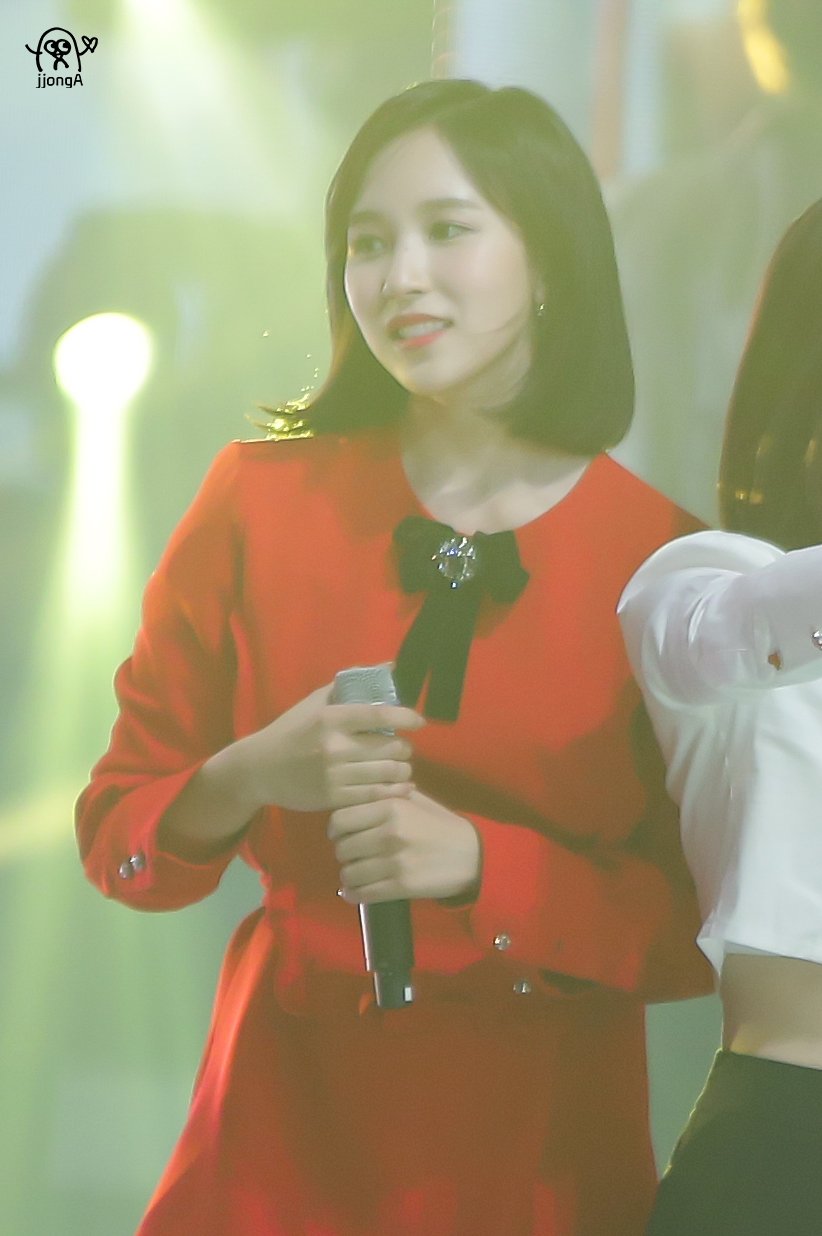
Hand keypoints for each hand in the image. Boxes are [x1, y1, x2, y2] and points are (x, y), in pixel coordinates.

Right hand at [236, 684, 424, 812]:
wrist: (259, 769)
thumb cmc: (291, 730)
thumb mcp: (314, 702)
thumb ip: (350, 685)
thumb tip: (390, 666)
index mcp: (330, 718)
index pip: (379, 714)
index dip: (406, 717)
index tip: (419, 721)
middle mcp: (334, 746)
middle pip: (390, 747)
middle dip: (405, 748)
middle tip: (404, 747)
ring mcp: (334, 775)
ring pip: (387, 773)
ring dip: (403, 770)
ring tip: (402, 766)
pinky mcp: (334, 799)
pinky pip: (376, 795)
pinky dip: (395, 791)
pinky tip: (401, 787)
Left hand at [327, 790, 481, 903]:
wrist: (473, 856)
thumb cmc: (443, 826)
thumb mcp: (417, 801)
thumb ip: (387, 795)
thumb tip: (357, 794)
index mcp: (390, 807)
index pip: (341, 819)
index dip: (335, 830)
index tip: (341, 835)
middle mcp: (388, 832)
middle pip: (342, 848)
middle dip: (344, 854)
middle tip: (354, 856)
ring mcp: (394, 861)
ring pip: (349, 873)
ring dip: (349, 877)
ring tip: (358, 874)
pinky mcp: (401, 886)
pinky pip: (363, 893)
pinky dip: (354, 895)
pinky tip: (356, 892)